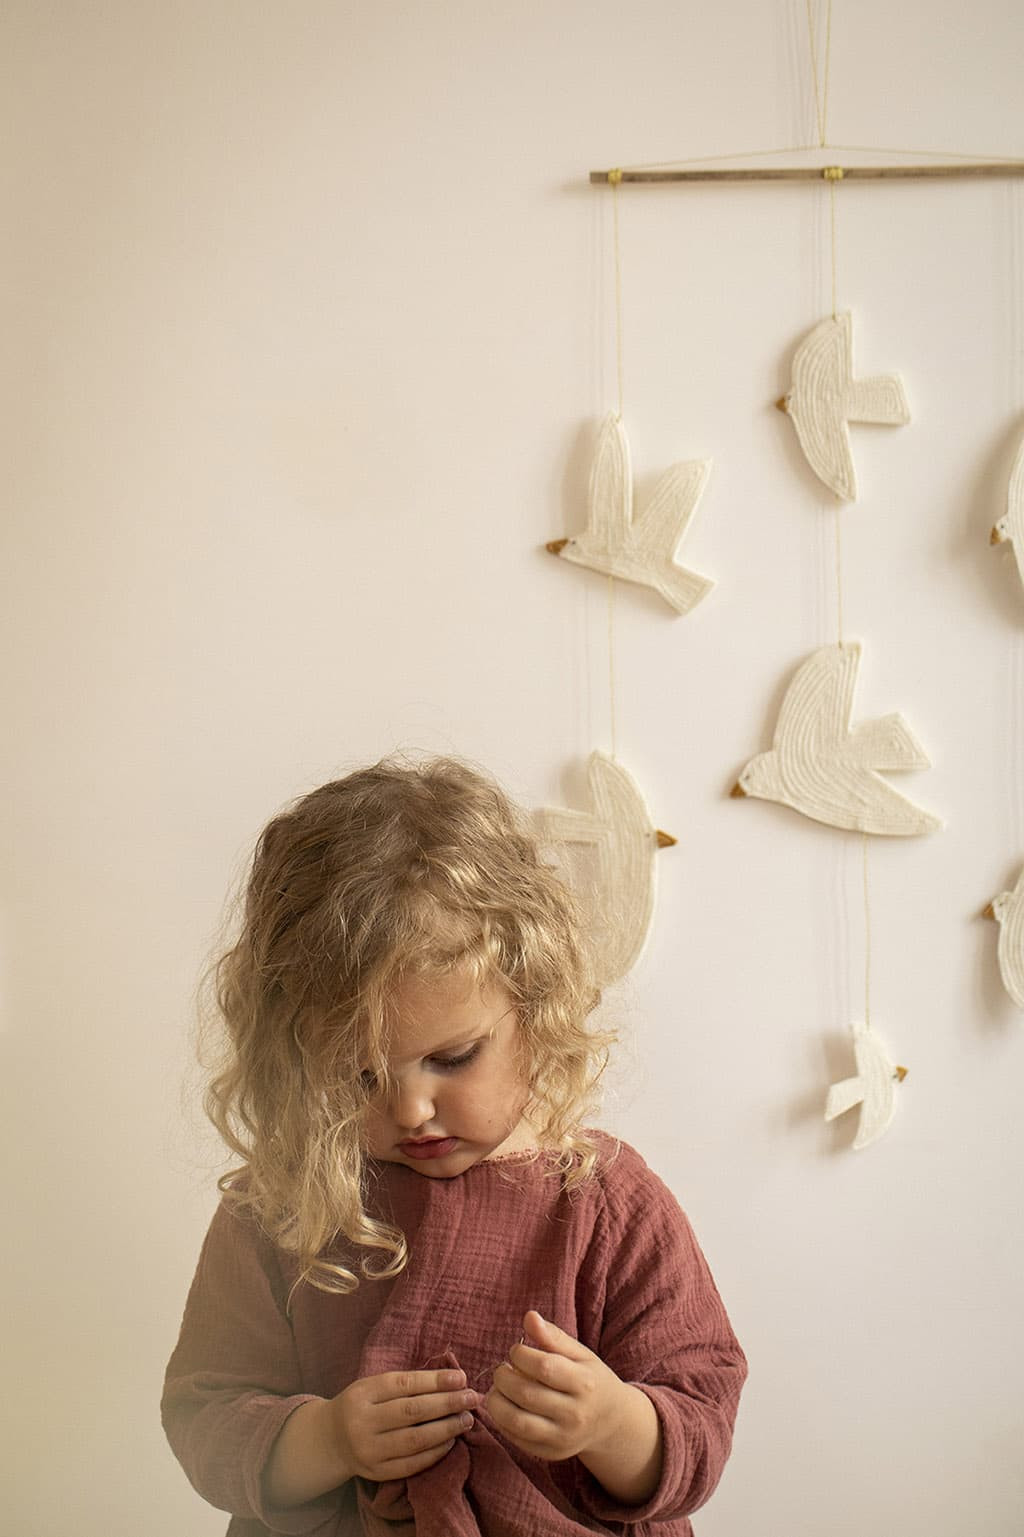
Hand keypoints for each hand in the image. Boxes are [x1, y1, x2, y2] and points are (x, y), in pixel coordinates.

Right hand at [328, 1368, 479, 1481]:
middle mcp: (363, 1422)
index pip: (404, 1384)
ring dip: (446, 1429)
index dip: (435, 1381)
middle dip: (447, 1403)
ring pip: (415, 1440)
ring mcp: (369, 1450)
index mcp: (362, 1393)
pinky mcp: (377, 1473)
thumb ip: (405, 1384)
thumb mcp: (372, 1387)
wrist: (330, 1441)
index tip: (461, 1377)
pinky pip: (412, 1464)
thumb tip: (451, 1380)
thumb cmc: (361, 1405)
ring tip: (467, 1419)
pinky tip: (450, 1440)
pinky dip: (435, 1452)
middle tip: (472, 1398)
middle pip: (412, 1412)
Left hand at [485, 1311, 629, 1463]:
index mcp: (585, 1384)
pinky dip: (502, 1421)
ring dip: (496, 1402)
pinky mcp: (550, 1453)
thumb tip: (529, 1317)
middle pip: (527, 1394)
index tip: (516, 1350)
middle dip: (503, 1377)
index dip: (521, 1355)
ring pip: (517, 1421)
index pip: (544, 1367)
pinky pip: (517, 1439)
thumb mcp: (580, 1354)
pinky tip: (505, 1406)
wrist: (609, 1421)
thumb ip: (553, 1336)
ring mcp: (563, 1438)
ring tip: (497, 1389)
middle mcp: (575, 1415)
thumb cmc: (589, 1379)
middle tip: (502, 1369)